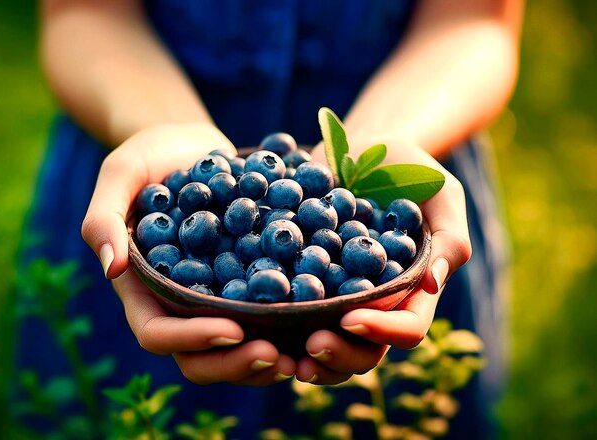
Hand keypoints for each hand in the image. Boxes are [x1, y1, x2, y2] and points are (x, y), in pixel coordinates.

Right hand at [81, 123, 295, 384]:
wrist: (193, 146)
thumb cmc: (151, 157)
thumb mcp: (123, 174)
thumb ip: (104, 216)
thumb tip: (110, 266)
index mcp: (143, 288)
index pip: (157, 332)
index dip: (193, 339)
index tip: (234, 330)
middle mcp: (179, 304)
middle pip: (199, 358)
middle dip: (236, 364)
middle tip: (279, 356)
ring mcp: (215, 299)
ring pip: (235, 349)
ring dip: (267, 359)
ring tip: (304, 354)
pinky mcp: (246, 284)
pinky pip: (265, 318)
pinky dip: (289, 329)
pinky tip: (320, 322)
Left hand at [300, 140, 471, 383]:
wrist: (362, 150)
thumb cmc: (410, 171)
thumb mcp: (441, 194)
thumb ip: (448, 238)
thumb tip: (432, 284)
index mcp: (412, 290)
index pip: (408, 327)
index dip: (382, 330)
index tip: (350, 317)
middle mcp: (375, 302)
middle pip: (365, 350)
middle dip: (340, 354)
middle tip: (310, 345)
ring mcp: (339, 296)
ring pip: (328, 344)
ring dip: (307, 356)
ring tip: (283, 356)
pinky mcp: (306, 280)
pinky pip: (294, 311)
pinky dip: (277, 326)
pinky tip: (256, 324)